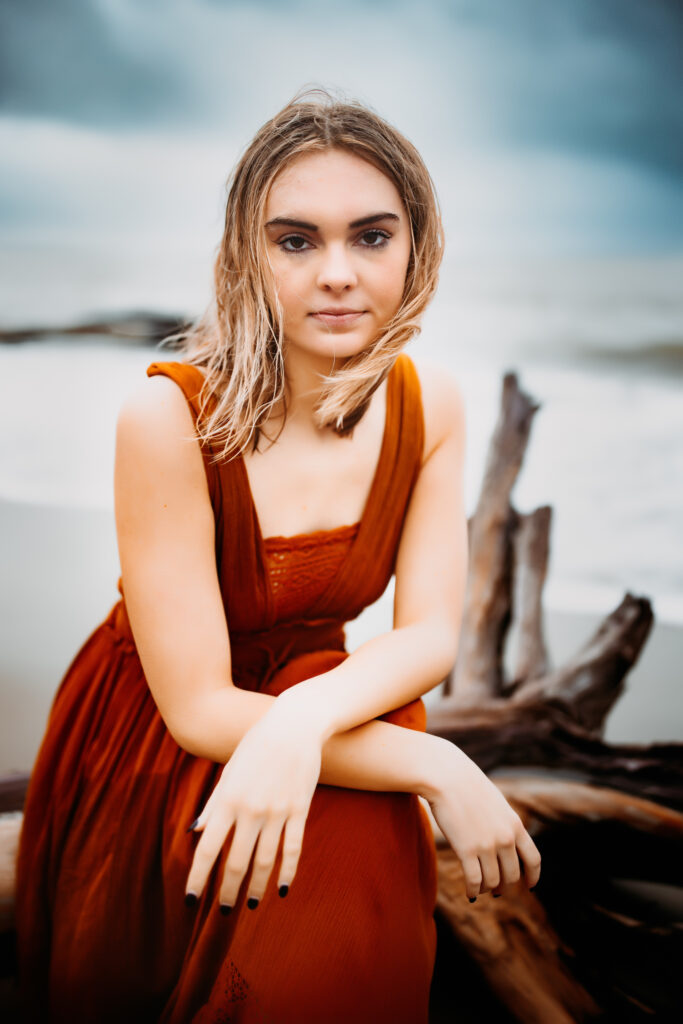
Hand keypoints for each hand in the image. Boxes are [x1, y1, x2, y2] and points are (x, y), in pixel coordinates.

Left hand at [184, 705, 322, 910]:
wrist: (294, 725)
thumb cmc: (256, 746)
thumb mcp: (229, 771)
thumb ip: (213, 804)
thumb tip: (194, 832)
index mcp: (227, 800)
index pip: (206, 849)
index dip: (197, 878)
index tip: (190, 901)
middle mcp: (250, 809)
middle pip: (235, 862)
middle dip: (227, 891)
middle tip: (223, 911)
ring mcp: (277, 810)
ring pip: (264, 861)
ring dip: (255, 887)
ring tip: (249, 904)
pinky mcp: (299, 809)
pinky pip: (292, 849)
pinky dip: (287, 872)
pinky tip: (282, 889)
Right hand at [424, 741, 541, 899]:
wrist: (447, 776)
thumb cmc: (467, 785)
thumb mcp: (495, 802)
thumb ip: (503, 823)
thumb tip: (504, 842)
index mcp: (515, 825)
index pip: (533, 859)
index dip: (533, 876)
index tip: (529, 886)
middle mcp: (505, 838)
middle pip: (512, 875)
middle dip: (505, 885)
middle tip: (497, 890)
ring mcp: (486, 845)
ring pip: (493, 881)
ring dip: (487, 888)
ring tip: (480, 889)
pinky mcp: (466, 850)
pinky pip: (474, 880)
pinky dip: (473, 890)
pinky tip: (470, 893)